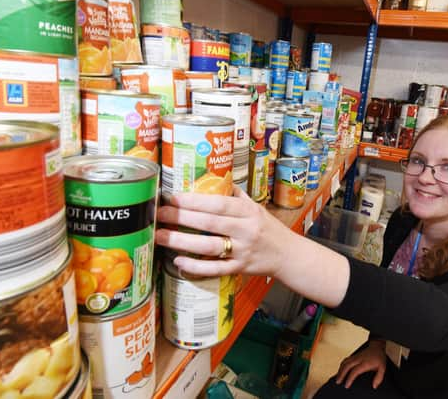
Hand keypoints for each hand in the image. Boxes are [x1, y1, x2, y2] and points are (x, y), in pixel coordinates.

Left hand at [155, 186, 294, 277]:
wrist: (289, 255)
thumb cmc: (269, 229)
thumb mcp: (256, 207)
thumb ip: (235, 196)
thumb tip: (214, 178)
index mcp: (248, 212)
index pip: (217, 203)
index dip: (193, 200)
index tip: (171, 197)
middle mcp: (246, 230)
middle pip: (208, 223)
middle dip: (180, 218)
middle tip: (158, 213)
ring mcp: (242, 251)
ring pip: (208, 246)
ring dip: (181, 241)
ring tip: (159, 236)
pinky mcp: (240, 269)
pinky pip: (215, 269)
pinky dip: (195, 266)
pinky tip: (178, 260)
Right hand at [336, 340, 386, 388]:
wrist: (377, 347)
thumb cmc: (379, 358)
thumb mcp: (382, 368)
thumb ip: (379, 378)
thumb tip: (374, 386)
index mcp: (365, 363)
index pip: (355, 371)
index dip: (350, 378)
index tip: (346, 385)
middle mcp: (358, 359)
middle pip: (347, 366)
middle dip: (341, 374)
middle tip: (338, 382)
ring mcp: (355, 356)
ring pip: (345, 362)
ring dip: (340, 370)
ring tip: (337, 378)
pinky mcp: (354, 356)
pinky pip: (345, 360)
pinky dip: (341, 365)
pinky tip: (340, 370)